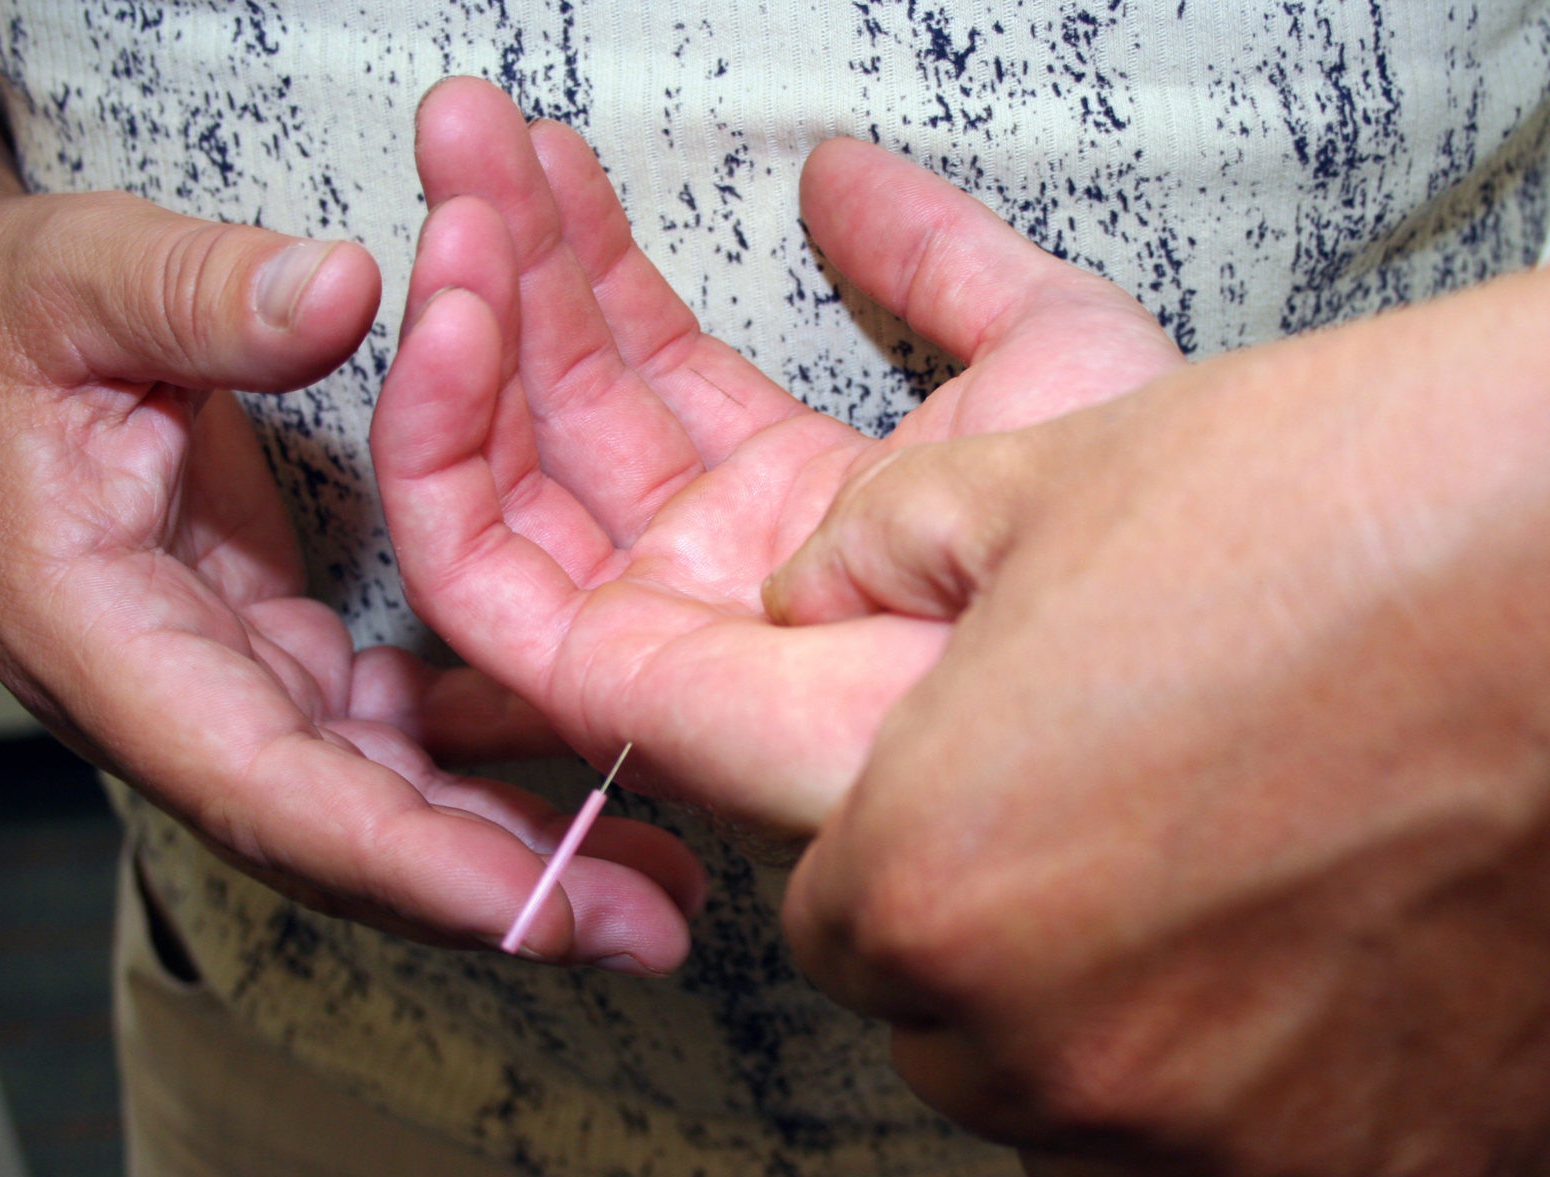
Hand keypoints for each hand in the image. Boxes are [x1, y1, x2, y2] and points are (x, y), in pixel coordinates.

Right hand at [0, 183, 703, 970]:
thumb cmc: (6, 324)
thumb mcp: (81, 276)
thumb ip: (196, 292)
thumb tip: (340, 294)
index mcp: (96, 633)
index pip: (261, 784)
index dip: (400, 855)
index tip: (537, 909)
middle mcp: (168, 698)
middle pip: (341, 836)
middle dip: (496, 896)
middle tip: (648, 934)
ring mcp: (228, 692)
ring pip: (380, 807)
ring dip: (512, 858)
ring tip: (653, 895)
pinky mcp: (279, 667)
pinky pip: (391, 748)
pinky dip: (483, 779)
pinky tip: (588, 796)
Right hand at [369, 76, 1181, 836]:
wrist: (1093, 670)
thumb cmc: (1111, 552)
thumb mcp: (1040, 345)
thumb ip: (935, 253)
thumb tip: (839, 172)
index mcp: (801, 495)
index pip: (652, 361)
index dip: (595, 251)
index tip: (551, 145)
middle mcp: (712, 558)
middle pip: (565, 394)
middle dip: (511, 254)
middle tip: (468, 125)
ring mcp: (652, 617)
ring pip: (503, 465)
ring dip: (463, 322)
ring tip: (456, 193)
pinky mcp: (601, 678)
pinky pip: (471, 560)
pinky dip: (438, 436)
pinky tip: (453, 314)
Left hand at [769, 152, 1549, 1176]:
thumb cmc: (1340, 510)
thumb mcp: (1035, 486)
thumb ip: (864, 565)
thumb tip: (801, 606)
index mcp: (930, 878)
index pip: (831, 926)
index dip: (908, 853)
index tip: (974, 809)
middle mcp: (1048, 1041)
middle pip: (949, 1040)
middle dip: (1001, 949)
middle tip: (1127, 834)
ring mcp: (1210, 1135)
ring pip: (1077, 1137)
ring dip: (1116, 1052)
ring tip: (1238, 902)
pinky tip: (1266, 1107)